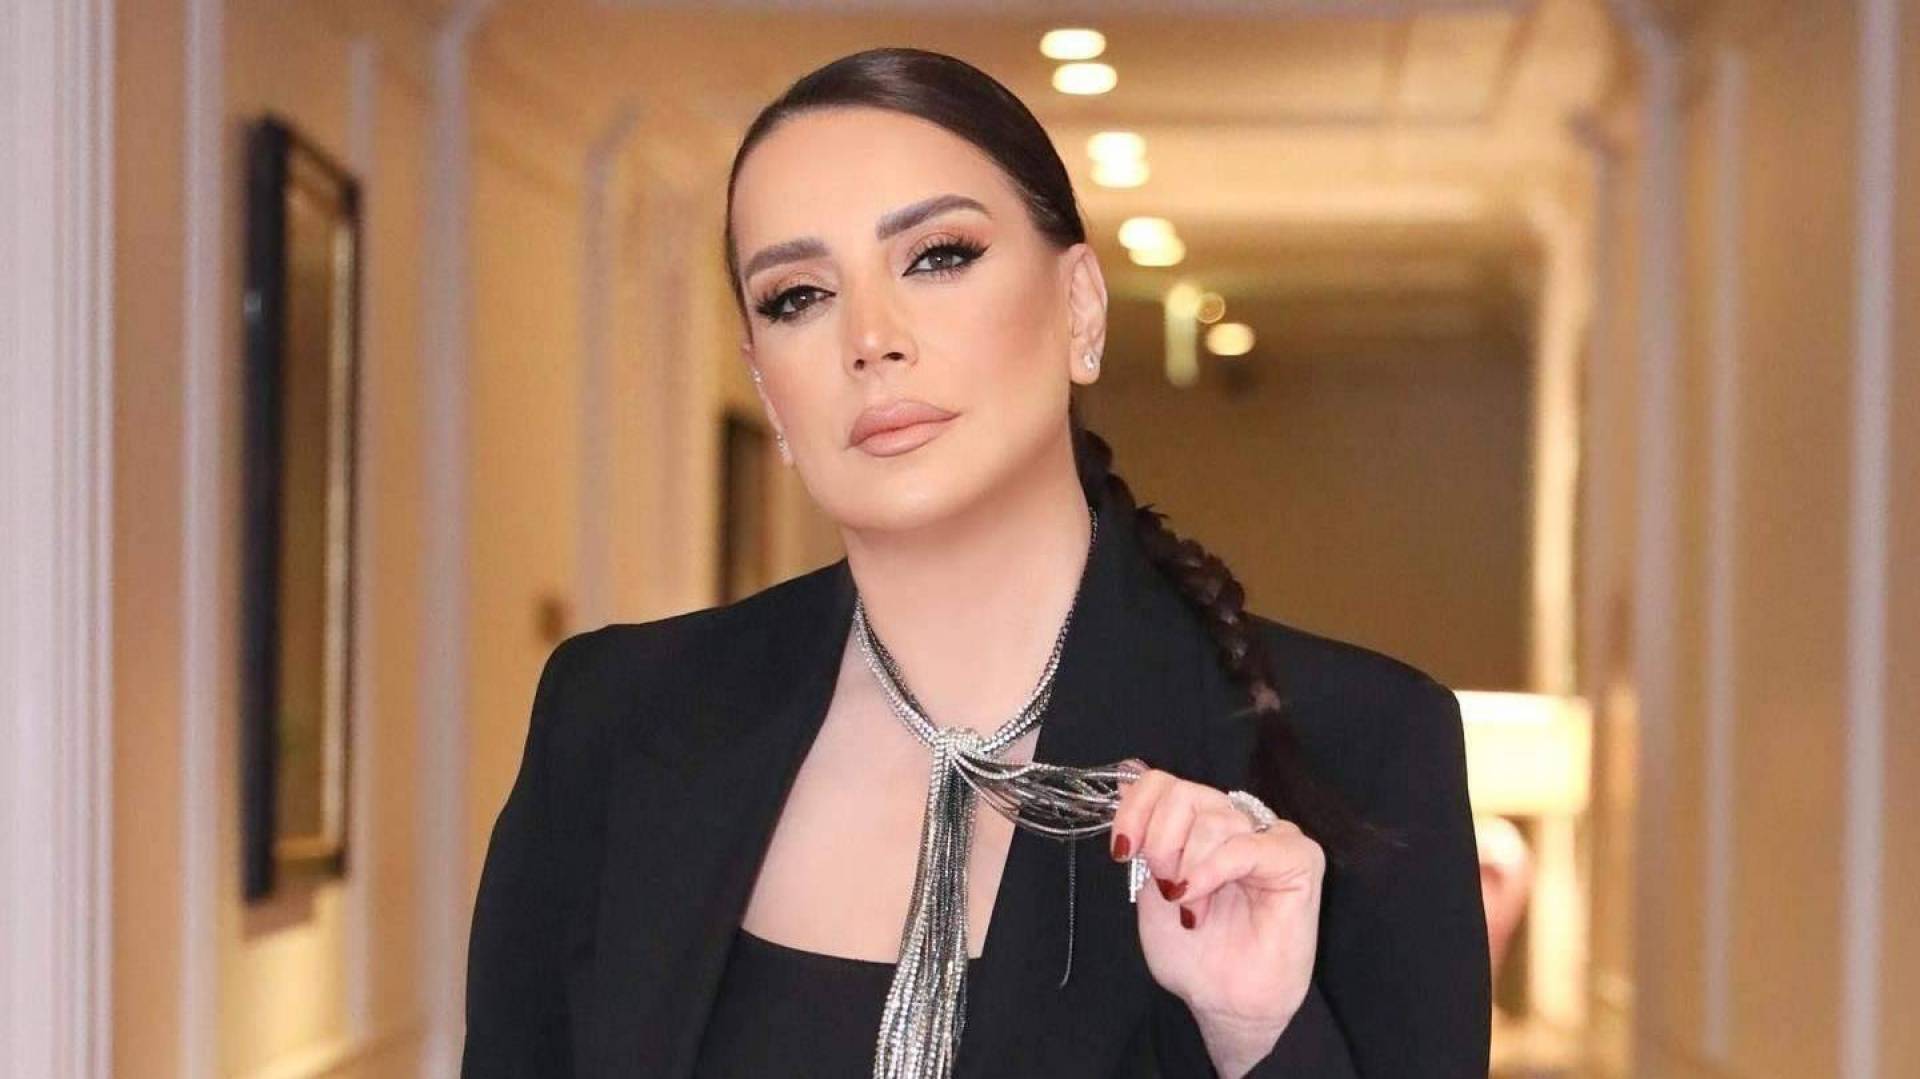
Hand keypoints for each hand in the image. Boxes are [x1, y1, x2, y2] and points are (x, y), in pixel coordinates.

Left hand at [1110, 766, 1324, 1071]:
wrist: (1224, 1003)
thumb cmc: (1194, 954)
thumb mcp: (1150, 885)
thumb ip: (1144, 832)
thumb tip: (1128, 771)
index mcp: (1200, 825)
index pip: (1164, 783)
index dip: (1136, 808)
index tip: (1123, 851)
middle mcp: (1236, 823)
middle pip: (1184, 793)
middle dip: (1160, 842)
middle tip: (1164, 887)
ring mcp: (1270, 836)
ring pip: (1213, 818)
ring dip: (1188, 868)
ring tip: (1189, 909)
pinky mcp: (1298, 858)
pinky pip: (1245, 844)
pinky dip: (1212, 870)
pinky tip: (1197, 898)